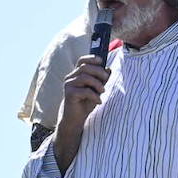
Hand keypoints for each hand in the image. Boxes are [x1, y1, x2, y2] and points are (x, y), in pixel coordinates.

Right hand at [54, 55, 111, 170]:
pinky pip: (84, 90)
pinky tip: (98, 101)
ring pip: (85, 77)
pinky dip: (94, 95)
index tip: (102, 61)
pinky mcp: (69, 94)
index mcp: (76, 74)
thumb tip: (108, 69)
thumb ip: (101, 80)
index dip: (91, 58)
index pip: (82, 60)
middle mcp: (70, 78)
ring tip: (102, 92)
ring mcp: (68, 85)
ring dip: (97, 84)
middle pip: (85, 67)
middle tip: (106, 79)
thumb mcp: (96, 90)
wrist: (75, 119)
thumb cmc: (86, 103)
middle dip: (98, 72)